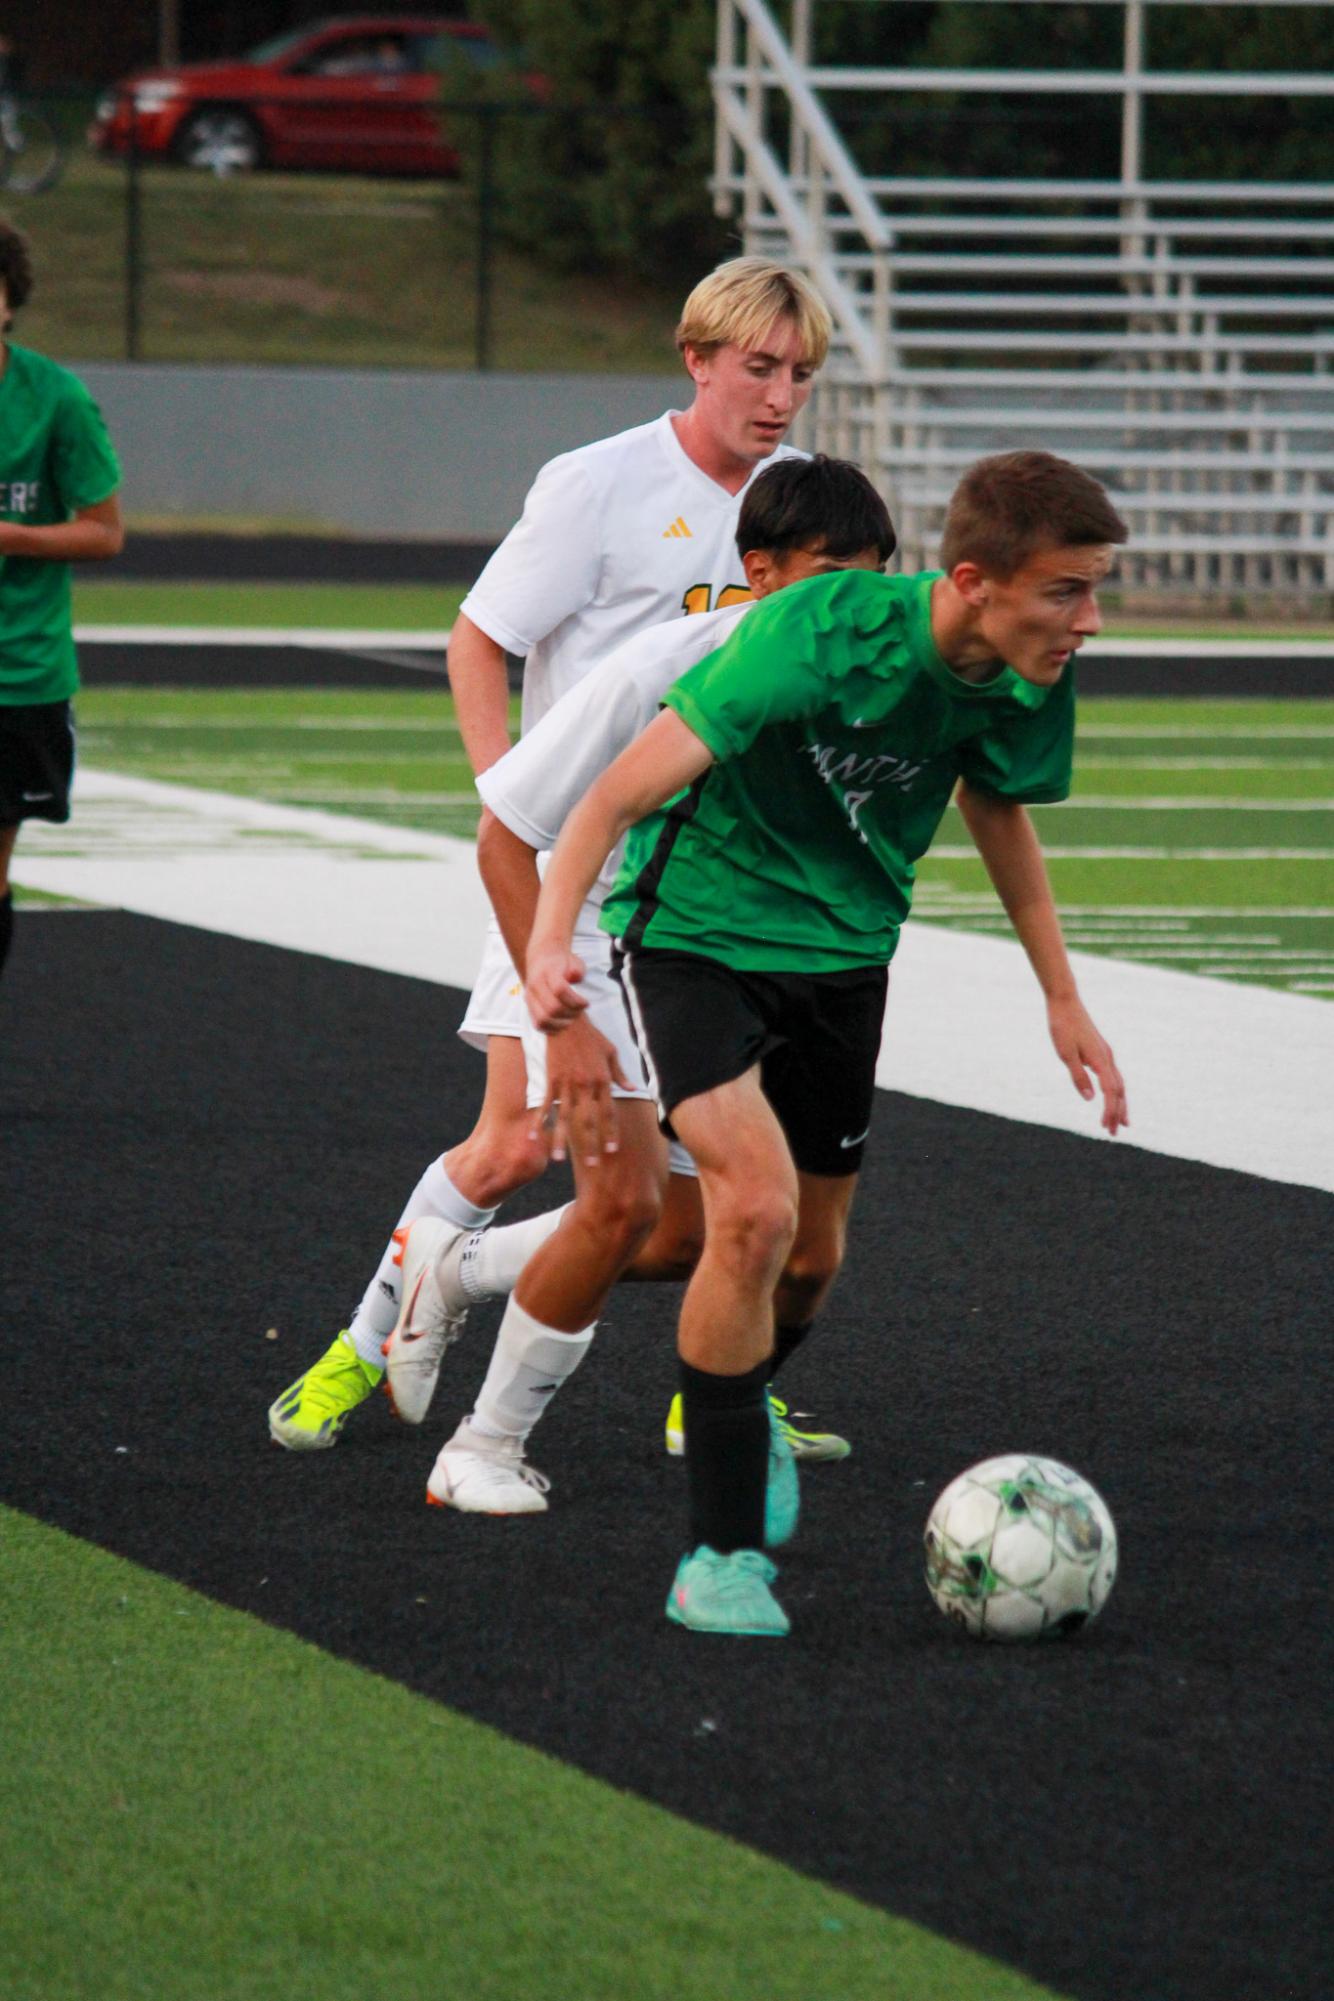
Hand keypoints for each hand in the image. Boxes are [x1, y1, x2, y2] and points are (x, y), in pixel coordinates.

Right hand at [525, 943, 589, 1032]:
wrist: (542, 958)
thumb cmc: (563, 962)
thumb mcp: (574, 960)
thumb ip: (577, 969)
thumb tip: (574, 977)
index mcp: (546, 972)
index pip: (560, 990)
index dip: (576, 1000)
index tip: (586, 1002)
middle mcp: (534, 986)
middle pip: (551, 1009)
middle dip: (571, 1013)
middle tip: (581, 1009)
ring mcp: (530, 998)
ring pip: (543, 1020)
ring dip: (562, 1023)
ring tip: (573, 1016)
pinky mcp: (529, 1008)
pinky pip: (539, 1025)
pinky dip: (553, 1029)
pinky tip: (564, 1022)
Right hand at [535, 1014, 628, 1165]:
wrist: (566, 1019)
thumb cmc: (591, 1035)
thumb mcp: (611, 1051)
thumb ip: (620, 1073)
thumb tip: (634, 1089)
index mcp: (603, 1080)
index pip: (608, 1113)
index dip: (610, 1132)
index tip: (611, 1150)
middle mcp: (586, 1086)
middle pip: (588, 1121)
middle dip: (590, 1144)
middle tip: (592, 1165)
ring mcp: (567, 1084)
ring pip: (564, 1118)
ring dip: (561, 1140)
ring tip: (557, 1160)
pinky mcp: (551, 1079)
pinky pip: (545, 1104)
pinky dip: (539, 1121)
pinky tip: (533, 1136)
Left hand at [1047, 993, 1127, 1136]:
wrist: (1065, 1002)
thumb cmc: (1063, 1027)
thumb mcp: (1065, 1054)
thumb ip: (1078, 1076)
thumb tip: (1090, 1099)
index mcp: (1101, 1060)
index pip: (1110, 1092)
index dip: (1110, 1111)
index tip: (1105, 1127)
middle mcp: (1108, 1058)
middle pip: (1119, 1091)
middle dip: (1118, 1112)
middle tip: (1115, 1132)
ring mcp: (1106, 1054)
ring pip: (1118, 1083)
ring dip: (1119, 1103)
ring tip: (1120, 1120)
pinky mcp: (1100, 1051)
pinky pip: (1113, 1076)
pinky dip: (1115, 1090)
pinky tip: (1110, 1096)